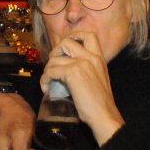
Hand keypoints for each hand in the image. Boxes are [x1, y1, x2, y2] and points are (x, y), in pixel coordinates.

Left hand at [40, 32, 124, 146]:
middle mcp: (91, 57)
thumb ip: (86, 68)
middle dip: (55, 52)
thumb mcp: (97, 78)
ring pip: (54, 58)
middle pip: (66, 41)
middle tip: (53, 66)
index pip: (88, 35)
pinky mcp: (72, 73)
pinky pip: (50, 71)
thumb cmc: (99, 102)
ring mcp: (81, 63)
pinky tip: (47, 89)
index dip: (73, 37)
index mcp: (99, 58)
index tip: (65, 50)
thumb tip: (65, 67)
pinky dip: (45, 80)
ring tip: (48, 82)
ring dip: (47, 71)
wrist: (104, 115)